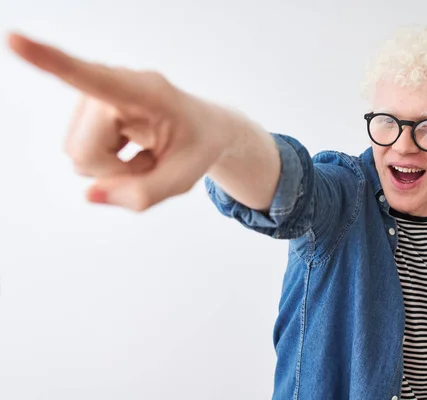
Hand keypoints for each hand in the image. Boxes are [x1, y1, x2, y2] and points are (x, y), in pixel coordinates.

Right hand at [7, 33, 228, 210]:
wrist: (206, 130)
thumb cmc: (198, 148)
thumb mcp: (182, 179)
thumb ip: (142, 194)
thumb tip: (89, 195)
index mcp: (146, 91)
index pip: (92, 77)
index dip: (51, 61)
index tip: (13, 40)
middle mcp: (114, 85)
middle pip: (83, 152)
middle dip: (114, 172)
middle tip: (151, 161)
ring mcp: (96, 96)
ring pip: (77, 155)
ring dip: (112, 168)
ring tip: (145, 153)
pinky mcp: (88, 109)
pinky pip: (79, 153)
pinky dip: (106, 163)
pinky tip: (132, 150)